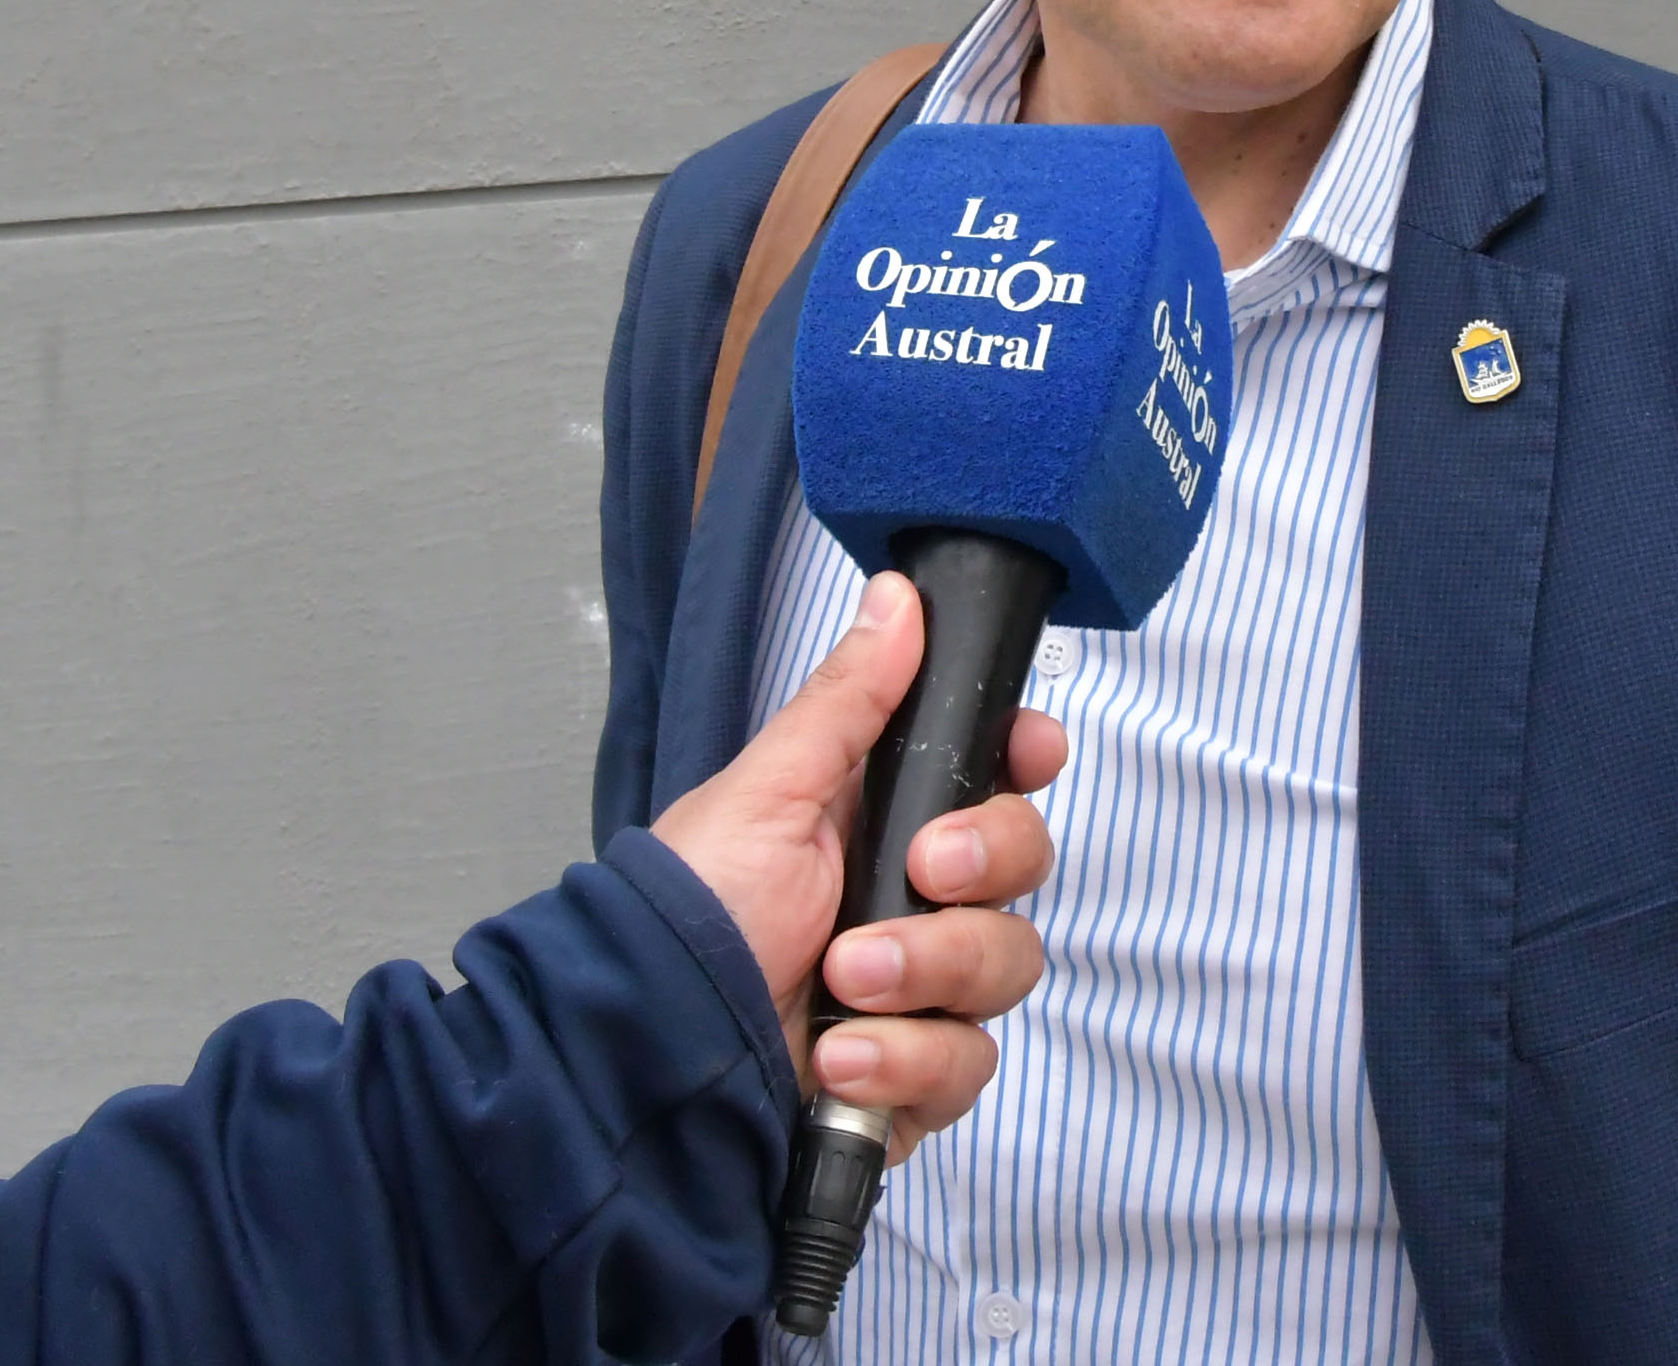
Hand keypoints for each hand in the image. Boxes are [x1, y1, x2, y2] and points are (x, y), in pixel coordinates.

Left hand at [651, 571, 1067, 1158]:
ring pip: (1006, 968)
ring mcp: (923, 992)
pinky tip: (838, 1056)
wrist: (647, 1050)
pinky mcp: (917, 1079)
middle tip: (922, 871)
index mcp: (883, 819)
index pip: (998, 778)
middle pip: (1024, 866)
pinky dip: (905, 1062)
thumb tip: (896, 598)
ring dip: (927, 971)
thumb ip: (847, 701)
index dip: (1026, 759)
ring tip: (843, 980)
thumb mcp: (767, 793)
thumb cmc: (694, 911)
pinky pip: (967, 1066)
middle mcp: (916, 900)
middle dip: (982, 866)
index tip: (1029, 750)